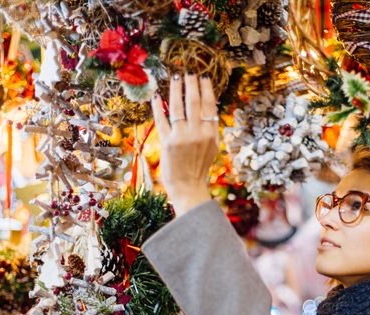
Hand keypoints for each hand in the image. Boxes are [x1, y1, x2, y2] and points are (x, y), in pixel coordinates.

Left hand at [150, 74, 217, 215]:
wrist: (188, 187)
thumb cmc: (199, 167)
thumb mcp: (212, 147)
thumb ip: (210, 128)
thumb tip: (209, 107)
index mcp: (211, 133)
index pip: (209, 105)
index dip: (206, 89)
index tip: (203, 77)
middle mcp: (197, 133)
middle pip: (194, 102)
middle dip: (191, 84)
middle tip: (188, 72)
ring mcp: (181, 137)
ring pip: (178, 107)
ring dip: (176, 89)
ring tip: (175, 78)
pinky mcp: (167, 142)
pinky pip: (161, 120)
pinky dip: (159, 107)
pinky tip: (157, 96)